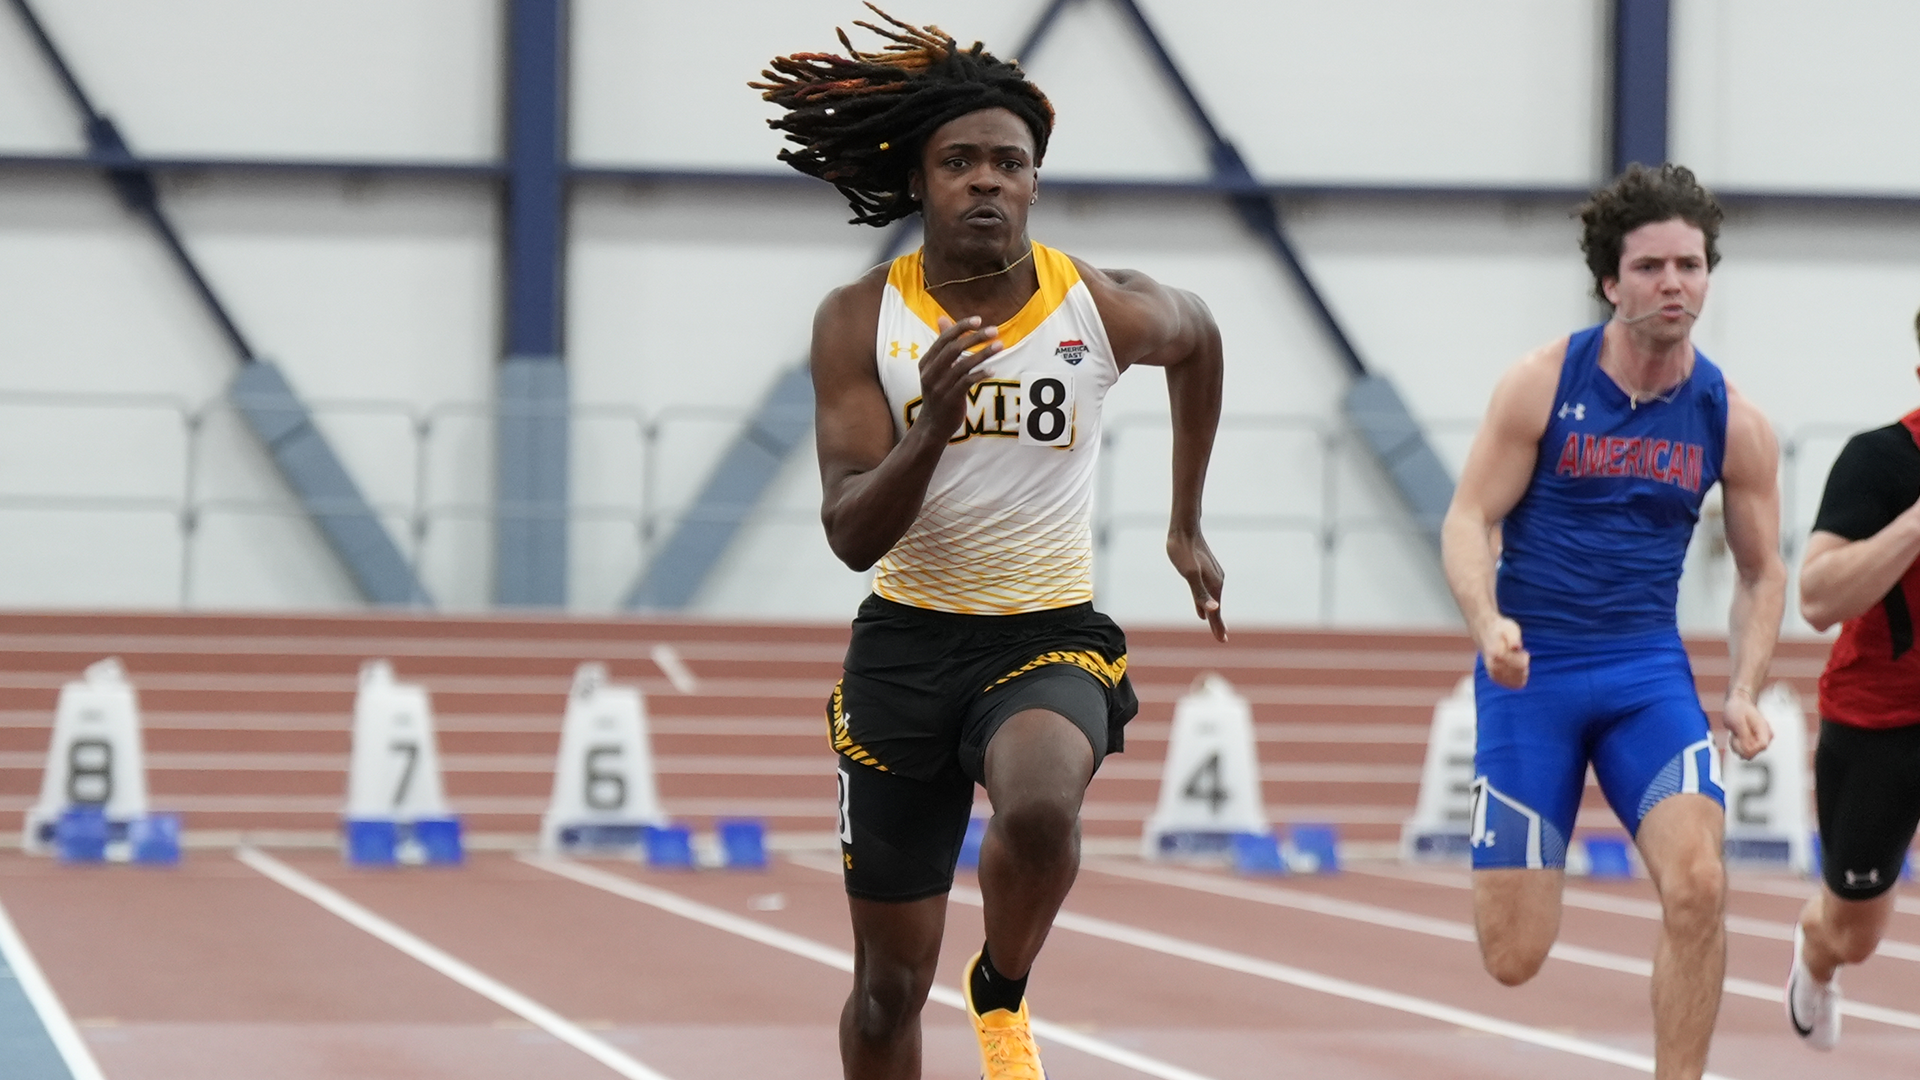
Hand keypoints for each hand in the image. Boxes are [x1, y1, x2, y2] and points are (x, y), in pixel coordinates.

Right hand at [913, 316, 1001, 438]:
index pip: (944, 339)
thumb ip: (942, 345)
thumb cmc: (938, 392)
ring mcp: (939, 386)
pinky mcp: (950, 399)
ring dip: (983, 353)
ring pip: (963, 364)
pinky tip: (993, 369)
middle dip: (975, 337)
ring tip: (1000, 346)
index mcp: (926, 362)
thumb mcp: (935, 368)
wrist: (933, 425)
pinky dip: (980, 374)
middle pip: (954, 349)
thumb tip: (942, 318)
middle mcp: (930, 373)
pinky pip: (967, 382)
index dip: (961, 327)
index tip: (979, 320)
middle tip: (994, 330)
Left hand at [1167, 528, 1225, 641]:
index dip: (1218, 627)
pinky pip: (1210, 591)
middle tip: (1221, 638)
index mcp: (1214, 585)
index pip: (1215, 611)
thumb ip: (1199, 593)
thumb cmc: (1183, 551)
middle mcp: (1217, 581)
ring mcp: (1213, 575)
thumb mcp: (1189, 574)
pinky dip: (1209, 602)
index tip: (1222, 641)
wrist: (1184, 528)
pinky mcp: (1207, 569)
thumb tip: (1213, 610)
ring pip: (1213, 598)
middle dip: (1217, 623)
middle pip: (1216, 606)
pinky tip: (1204, 606)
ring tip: (1214, 625)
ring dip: (1213, 613)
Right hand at [1477, 617, 1528, 688]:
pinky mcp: (1495, 678)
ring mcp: (1493, 674)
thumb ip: (1513, 638)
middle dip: (1523, 663)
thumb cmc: (1502, 631)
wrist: (1485, 633)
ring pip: (1518, 680)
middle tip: (1516, 654)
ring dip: (1521, 671)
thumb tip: (1516, 646)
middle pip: (1521, 672)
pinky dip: (1518, 677)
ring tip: (1514, 660)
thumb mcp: (1510, 629)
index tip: (1518, 649)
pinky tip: (1513, 668)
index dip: (1524, 656)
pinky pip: (1515, 684)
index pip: (1522, 665)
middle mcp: (1493, 667)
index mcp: (1497, 655)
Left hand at [1723, 690, 1772, 759]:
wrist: (1738, 702)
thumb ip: (1744, 736)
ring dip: (1738, 747)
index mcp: (1764, 729)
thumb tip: (1747, 750)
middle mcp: (1765, 736)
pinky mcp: (1754, 742)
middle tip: (1735, 736)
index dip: (1749, 747)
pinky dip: (1738, 746)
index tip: (1739, 740)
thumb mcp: (1737, 721)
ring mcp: (1760, 740)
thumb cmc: (1738, 709)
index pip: (1762, 746)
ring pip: (1749, 754)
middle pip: (1755, 752)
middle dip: (1741, 747)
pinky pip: (1746, 751)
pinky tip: (1735, 738)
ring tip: (1735, 735)